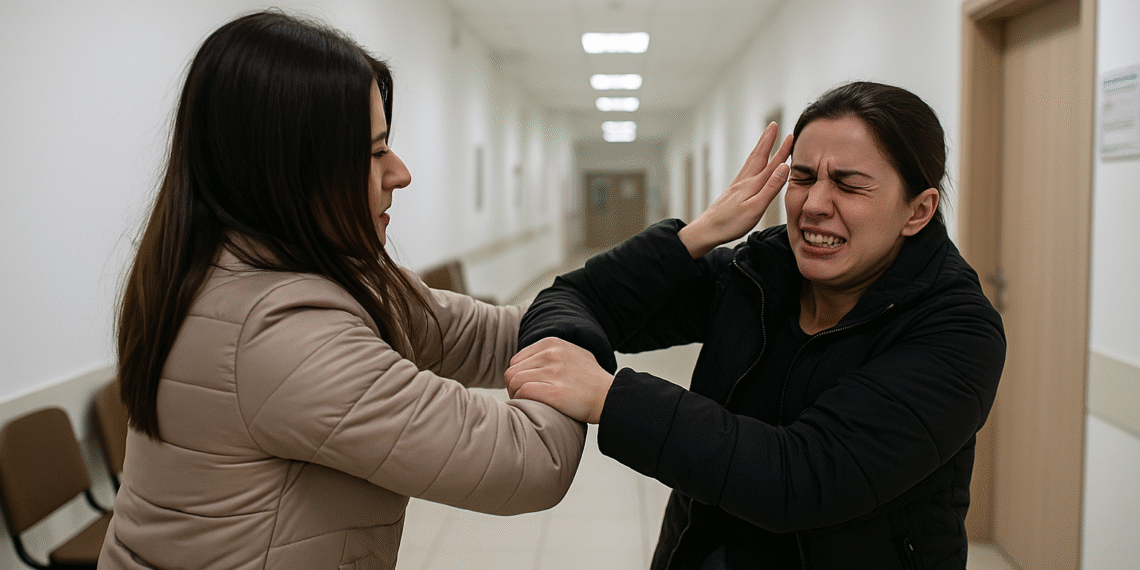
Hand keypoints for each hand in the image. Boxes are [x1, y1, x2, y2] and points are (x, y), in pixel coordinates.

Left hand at [505, 337, 613, 423]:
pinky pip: (523, 393)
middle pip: (512, 372)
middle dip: (515, 387)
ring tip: (530, 402)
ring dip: (517, 395)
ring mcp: (553, 372)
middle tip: (526, 398)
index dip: (519, 376)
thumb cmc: (591, 381)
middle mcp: (551, 354)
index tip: (528, 387)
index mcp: (552, 343)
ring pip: (514, 382)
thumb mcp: (573, 354)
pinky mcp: (554, 392)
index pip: (516, 360)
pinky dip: (523, 401)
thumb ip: (551, 353)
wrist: (610, 397)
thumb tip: (530, 362)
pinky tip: (534, 406)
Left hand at [678, 122, 792, 257]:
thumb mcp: (755, 207)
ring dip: (760, 148)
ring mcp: (737, 185)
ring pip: (751, 161)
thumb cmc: (731, 223)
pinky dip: (752, 161)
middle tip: (772, 125)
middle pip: (758, 156)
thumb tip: (784, 166)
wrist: (706, 230)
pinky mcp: (733, 192)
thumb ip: (771, 187)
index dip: (783, 150)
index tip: (791, 135)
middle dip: (767, 140)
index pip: (773, 163)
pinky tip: (751, 164)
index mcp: (753, 184)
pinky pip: (746, 170)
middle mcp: (745, 181)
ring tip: (764, 139)